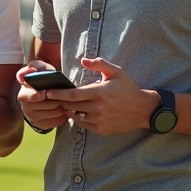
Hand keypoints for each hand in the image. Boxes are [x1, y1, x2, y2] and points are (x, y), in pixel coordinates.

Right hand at [16, 61, 70, 129]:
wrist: (41, 93)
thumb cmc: (43, 79)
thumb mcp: (40, 69)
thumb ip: (38, 66)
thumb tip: (35, 69)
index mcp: (23, 92)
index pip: (30, 96)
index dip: (37, 95)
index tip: (45, 94)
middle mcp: (25, 106)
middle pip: (46, 105)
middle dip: (57, 100)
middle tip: (66, 96)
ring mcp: (31, 116)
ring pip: (53, 112)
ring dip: (62, 107)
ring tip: (66, 101)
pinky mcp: (40, 124)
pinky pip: (56, 121)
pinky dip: (63, 116)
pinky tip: (64, 109)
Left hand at [43, 57, 158, 135]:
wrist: (143, 109)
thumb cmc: (127, 88)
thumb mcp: (116, 72)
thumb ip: (99, 64)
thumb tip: (83, 60)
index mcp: (98, 93)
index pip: (71, 95)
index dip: (57, 94)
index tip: (47, 92)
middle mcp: (98, 108)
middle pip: (70, 106)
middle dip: (60, 102)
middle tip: (53, 97)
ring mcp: (99, 120)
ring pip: (75, 116)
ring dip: (68, 110)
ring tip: (65, 104)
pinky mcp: (102, 129)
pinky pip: (83, 124)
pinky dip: (78, 118)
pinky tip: (78, 112)